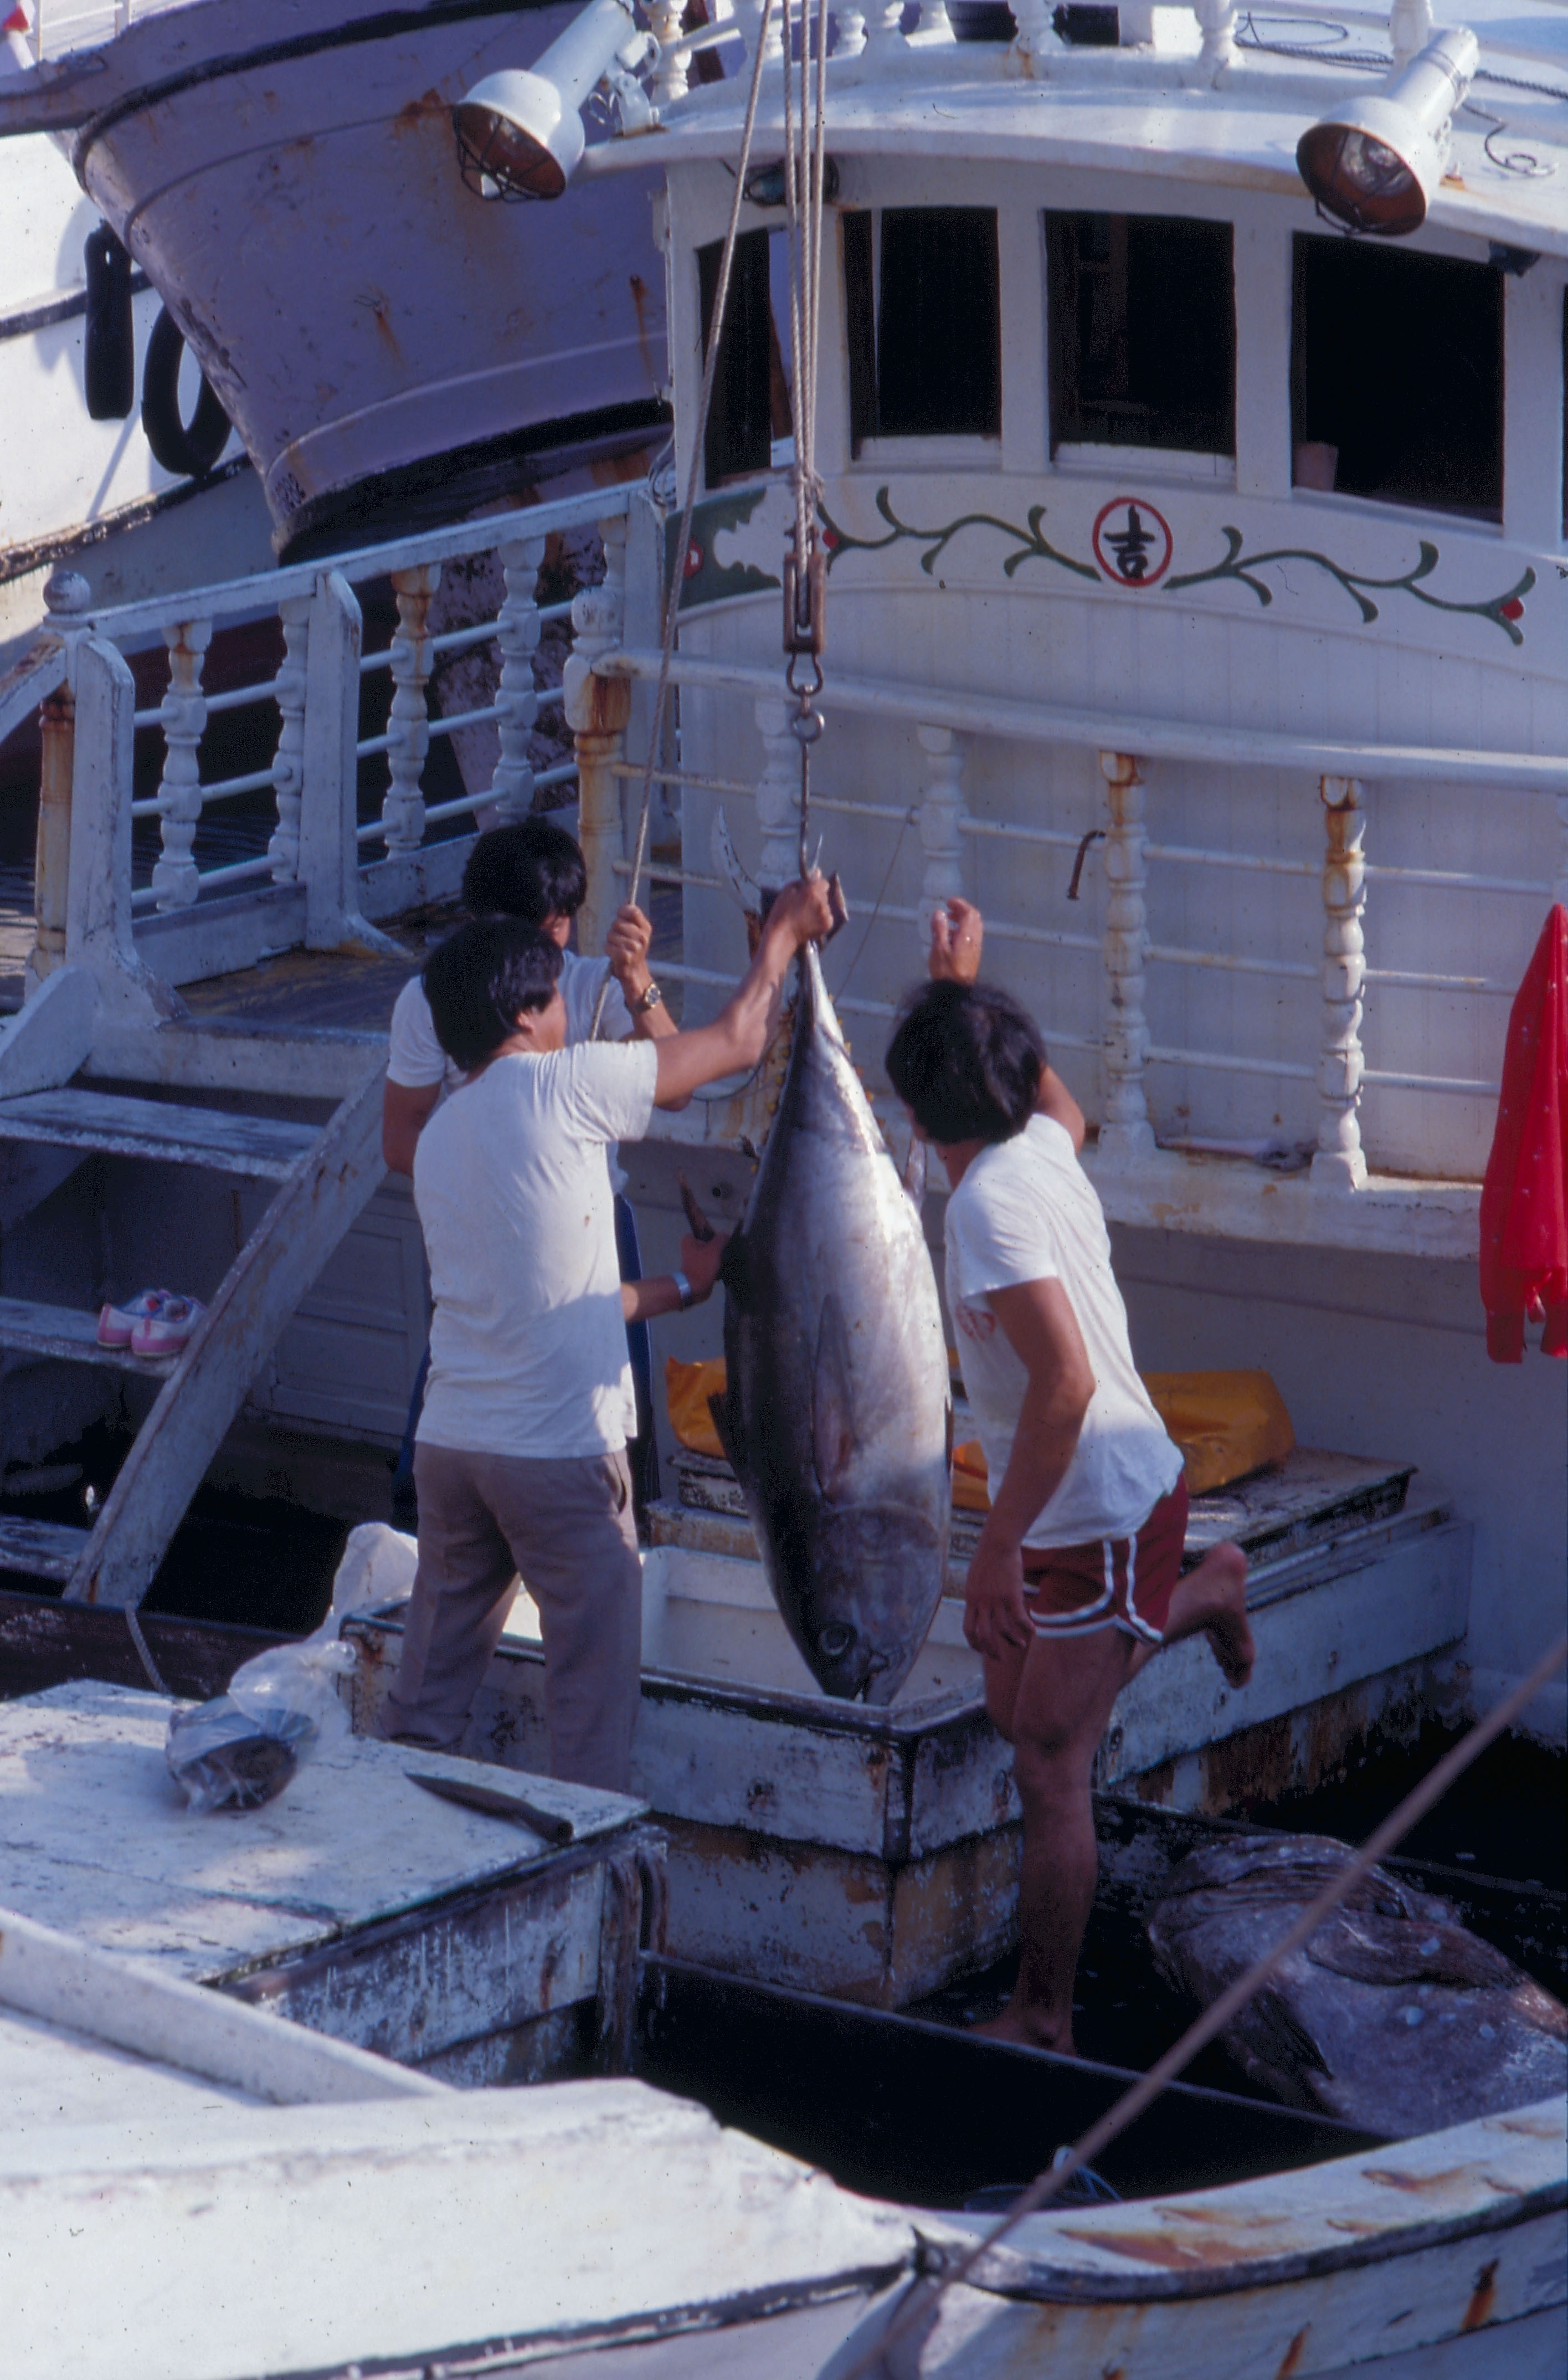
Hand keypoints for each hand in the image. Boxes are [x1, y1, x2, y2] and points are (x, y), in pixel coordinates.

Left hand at [606, 903, 653, 996]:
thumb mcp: (635, 932)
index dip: (622, 912)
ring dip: (610, 942)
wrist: (635, 973)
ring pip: (611, 935)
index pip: (632, 910)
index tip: (620, 918)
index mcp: (646, 928)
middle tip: (618, 940)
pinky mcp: (627, 957)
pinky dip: (609, 950)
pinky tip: (614, 955)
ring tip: (617, 948)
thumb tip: (626, 901)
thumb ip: (630, 918)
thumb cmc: (632, 950)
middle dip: (613, 931)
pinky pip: (609, 947)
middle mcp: (643, 937)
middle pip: (617, 923)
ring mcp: (636, 948)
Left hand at [680, 1230, 726, 1301]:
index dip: (715, 1238)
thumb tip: (726, 1235)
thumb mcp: (714, 1249)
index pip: (706, 1233)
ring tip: (726, 1263)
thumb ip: (721, 1239)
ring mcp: (695, 1261)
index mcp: (689, 1240)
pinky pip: (712, 1267)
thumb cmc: (702, 1266)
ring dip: (720, 1260)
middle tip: (726, 1254)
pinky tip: (723, 1271)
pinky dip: (718, 1269)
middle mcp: (690, 1249)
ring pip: (712, 1256)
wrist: (695, 1288)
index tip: (722, 1244)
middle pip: (710, 1245)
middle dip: (719, 1250)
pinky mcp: (700, 1271)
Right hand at [764, 872, 835, 951]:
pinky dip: (821, 919)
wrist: (782, 934)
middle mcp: (822, 901)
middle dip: (818, 897)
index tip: (809, 892)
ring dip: (820, 908)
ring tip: (806, 915)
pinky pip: (828, 917)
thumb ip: (804, 880)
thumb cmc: (782, 910)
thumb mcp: (788, 890)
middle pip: (825, 895)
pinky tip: (810, 922)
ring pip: (827, 906)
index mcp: (813, 890)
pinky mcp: (827, 925)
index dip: (817, 887)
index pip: (824, 883)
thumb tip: (817, 872)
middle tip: (805, 905)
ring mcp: (826, 913)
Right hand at [930, 897, 982, 984]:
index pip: (969, 913)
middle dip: (962, 911)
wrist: (956, 993)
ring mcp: (976, 948)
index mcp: (967, 935)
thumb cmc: (946, 971)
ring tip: (947, 923)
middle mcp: (975, 939)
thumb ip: (939, 929)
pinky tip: (950, 938)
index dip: (960, 904)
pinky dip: (962, 930)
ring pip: (974, 927)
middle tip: (948, 911)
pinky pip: (971, 936)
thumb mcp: (939, 948)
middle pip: (974, 918)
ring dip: (962, 921)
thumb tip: (939, 913)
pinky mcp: (974, 955)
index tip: (948, 902)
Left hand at [962, 1524, 1034, 1660]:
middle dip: (992, 1650)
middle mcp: (981, 1602)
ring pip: (1003, 1629)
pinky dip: (1026, 1628)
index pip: (968, 1629)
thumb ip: (975, 1595)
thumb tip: (977, 1607)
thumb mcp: (974, 1578)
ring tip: (1019, 1646)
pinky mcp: (1011, 1594)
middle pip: (984, 1635)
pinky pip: (1019, 1618)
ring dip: (1011, 1641)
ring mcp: (996, 1598)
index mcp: (970, 1598)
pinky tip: (1033, 1632)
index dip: (974, 1644)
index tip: (982, 1650)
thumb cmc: (987, 1557)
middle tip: (1000, 1659)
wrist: (998, 1542)